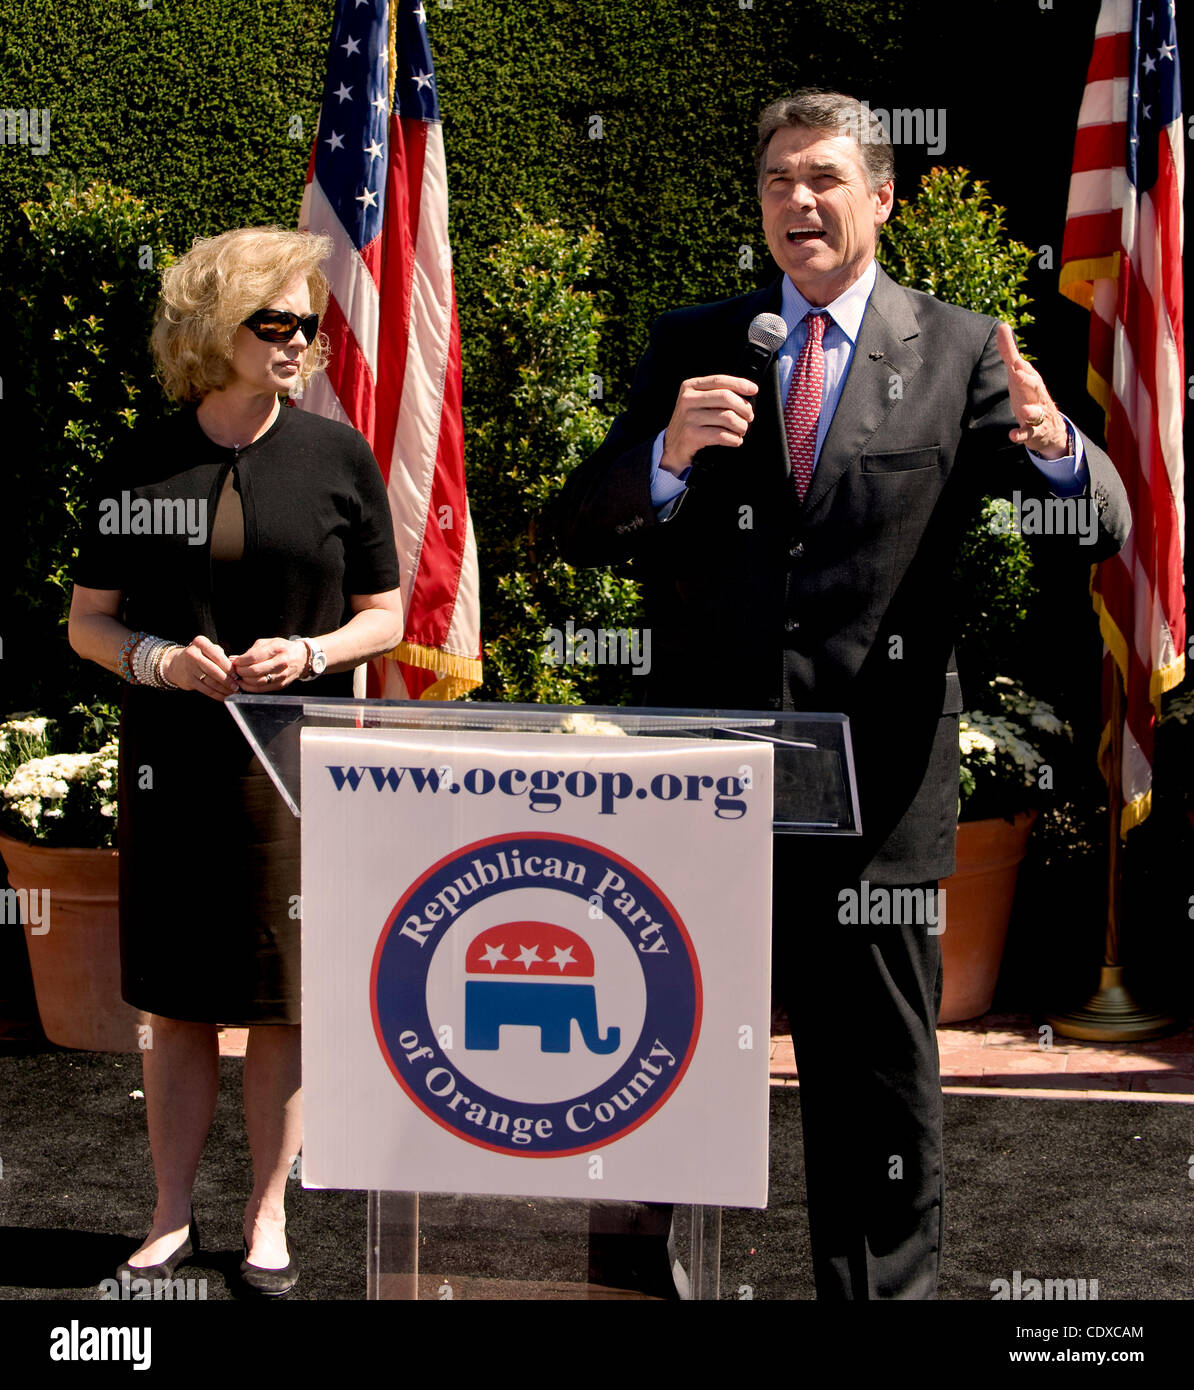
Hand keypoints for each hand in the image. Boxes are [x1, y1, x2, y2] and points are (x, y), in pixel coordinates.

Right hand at [160, 636, 240, 700]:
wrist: (177, 664)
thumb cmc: (199, 656)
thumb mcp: (208, 649)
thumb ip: (221, 655)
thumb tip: (235, 669)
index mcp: (200, 643)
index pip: (217, 656)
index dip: (228, 667)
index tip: (237, 675)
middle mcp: (193, 654)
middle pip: (214, 670)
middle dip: (227, 680)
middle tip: (236, 686)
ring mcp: (189, 667)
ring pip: (211, 681)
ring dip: (224, 689)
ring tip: (233, 692)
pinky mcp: (188, 680)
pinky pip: (206, 689)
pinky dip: (217, 694)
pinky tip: (224, 696)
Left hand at [229, 638, 307, 690]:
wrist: (301, 658)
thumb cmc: (282, 648)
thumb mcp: (267, 643)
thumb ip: (250, 651)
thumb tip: (233, 659)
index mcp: (277, 648)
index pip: (253, 657)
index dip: (240, 661)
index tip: (235, 662)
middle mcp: (281, 662)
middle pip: (255, 671)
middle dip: (241, 671)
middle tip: (235, 670)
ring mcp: (282, 675)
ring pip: (258, 682)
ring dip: (244, 681)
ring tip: (239, 677)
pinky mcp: (281, 684)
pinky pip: (262, 689)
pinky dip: (250, 688)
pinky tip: (245, 683)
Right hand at [660, 374, 758, 474]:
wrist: (672, 446)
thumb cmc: (691, 422)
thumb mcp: (697, 402)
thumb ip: (715, 393)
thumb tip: (746, 393)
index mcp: (690, 387)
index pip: (720, 380)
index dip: (740, 384)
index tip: (753, 390)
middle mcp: (688, 399)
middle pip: (726, 397)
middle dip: (744, 408)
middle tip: (749, 417)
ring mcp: (689, 417)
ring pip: (727, 417)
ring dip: (741, 426)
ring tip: (741, 430)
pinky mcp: (692, 435)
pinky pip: (722, 435)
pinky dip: (734, 439)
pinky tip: (735, 440)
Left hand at [996, 324, 1068, 458]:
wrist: (1050, 429)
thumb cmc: (1029, 395)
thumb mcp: (1018, 374)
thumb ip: (1009, 352)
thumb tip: (1002, 326)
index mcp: (1032, 381)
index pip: (1027, 372)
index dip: (1022, 367)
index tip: (1015, 361)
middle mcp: (1036, 396)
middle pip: (1035, 387)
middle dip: (1028, 380)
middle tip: (1018, 373)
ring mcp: (1036, 415)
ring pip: (1035, 412)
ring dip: (1030, 410)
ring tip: (1023, 409)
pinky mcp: (1033, 433)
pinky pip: (1028, 435)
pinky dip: (1021, 435)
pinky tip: (1012, 435)